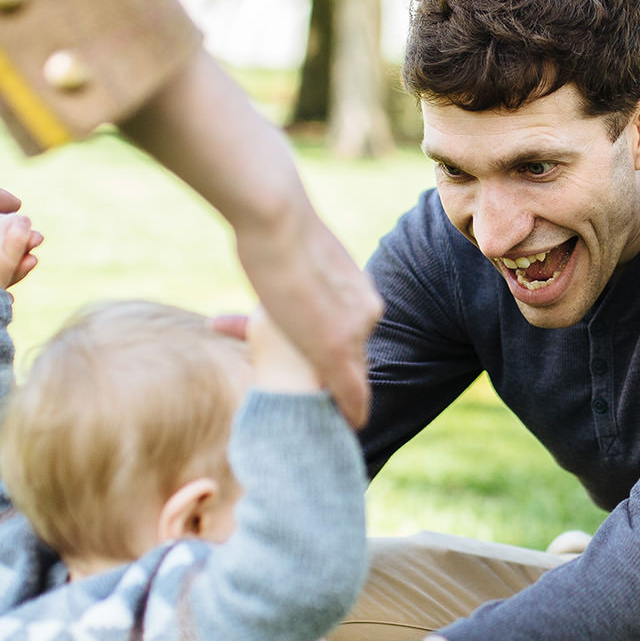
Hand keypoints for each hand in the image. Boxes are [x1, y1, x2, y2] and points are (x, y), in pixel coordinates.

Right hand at [233, 209, 380, 424]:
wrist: (275, 215)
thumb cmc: (274, 227)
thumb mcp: (296, 261)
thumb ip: (298, 285)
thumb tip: (278, 291)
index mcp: (359, 292)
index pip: (354, 334)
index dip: (342, 354)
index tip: (326, 368)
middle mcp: (365, 311)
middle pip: (355, 356)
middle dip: (339, 377)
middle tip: (327, 400)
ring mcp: (353, 329)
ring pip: (348, 371)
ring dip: (335, 392)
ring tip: (330, 415)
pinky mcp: (334, 348)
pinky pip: (350, 389)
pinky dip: (352, 409)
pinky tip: (354, 425)